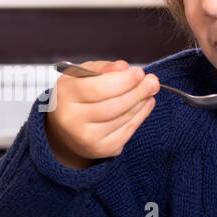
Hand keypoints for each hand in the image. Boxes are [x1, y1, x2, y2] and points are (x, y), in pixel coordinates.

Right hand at [44, 60, 158, 168]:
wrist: (64, 130)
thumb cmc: (75, 97)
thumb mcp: (81, 76)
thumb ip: (102, 68)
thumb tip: (123, 67)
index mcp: (65, 96)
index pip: (98, 88)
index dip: (123, 80)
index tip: (139, 73)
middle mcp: (72, 120)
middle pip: (113, 105)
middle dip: (137, 92)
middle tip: (152, 82)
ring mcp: (87, 138)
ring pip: (123, 118)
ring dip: (141, 103)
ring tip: (149, 91)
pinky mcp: (101, 149)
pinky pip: (127, 131)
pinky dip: (140, 116)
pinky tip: (145, 105)